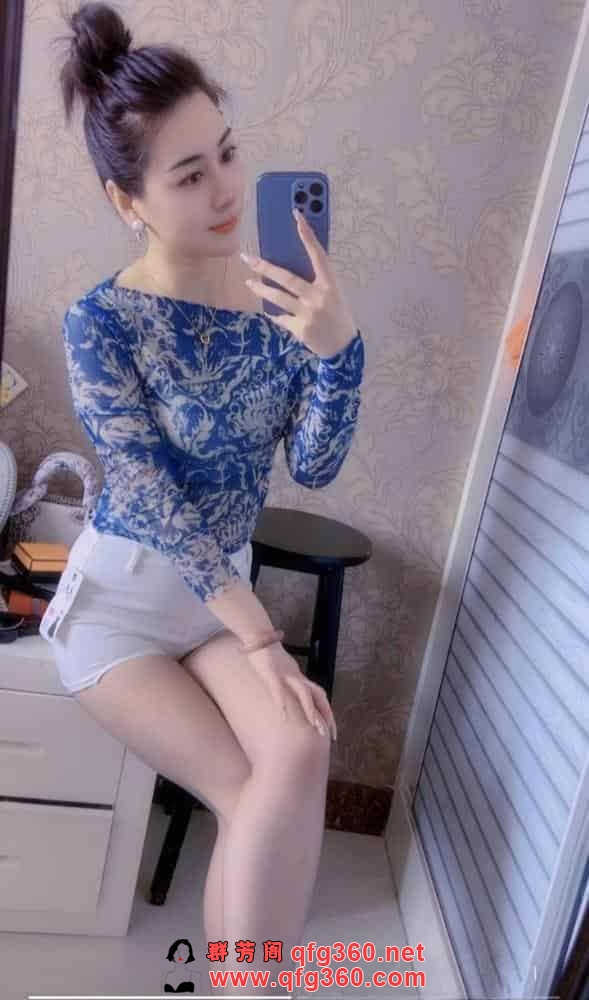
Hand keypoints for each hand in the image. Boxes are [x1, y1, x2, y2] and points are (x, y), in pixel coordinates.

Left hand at [241, 209, 356, 359]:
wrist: (343, 349)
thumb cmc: (337, 316)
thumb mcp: (334, 294)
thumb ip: (318, 281)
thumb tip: (293, 263)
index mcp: (330, 284)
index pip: (318, 255)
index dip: (308, 235)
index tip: (297, 216)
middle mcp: (318, 297)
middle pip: (287, 278)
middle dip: (265, 267)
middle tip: (247, 258)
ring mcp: (308, 314)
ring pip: (278, 298)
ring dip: (261, 289)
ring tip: (249, 283)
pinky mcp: (299, 329)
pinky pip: (280, 317)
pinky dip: (273, 313)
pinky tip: (268, 309)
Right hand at [246, 642, 336, 740]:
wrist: (258, 635)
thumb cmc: (268, 654)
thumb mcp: (283, 670)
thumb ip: (289, 682)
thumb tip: (293, 696)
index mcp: (299, 678)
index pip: (319, 696)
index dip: (327, 712)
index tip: (331, 730)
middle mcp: (297, 676)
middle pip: (317, 696)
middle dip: (325, 715)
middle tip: (330, 735)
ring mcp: (285, 674)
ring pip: (303, 693)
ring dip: (310, 710)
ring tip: (315, 727)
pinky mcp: (270, 672)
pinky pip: (278, 689)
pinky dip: (282, 703)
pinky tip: (283, 716)